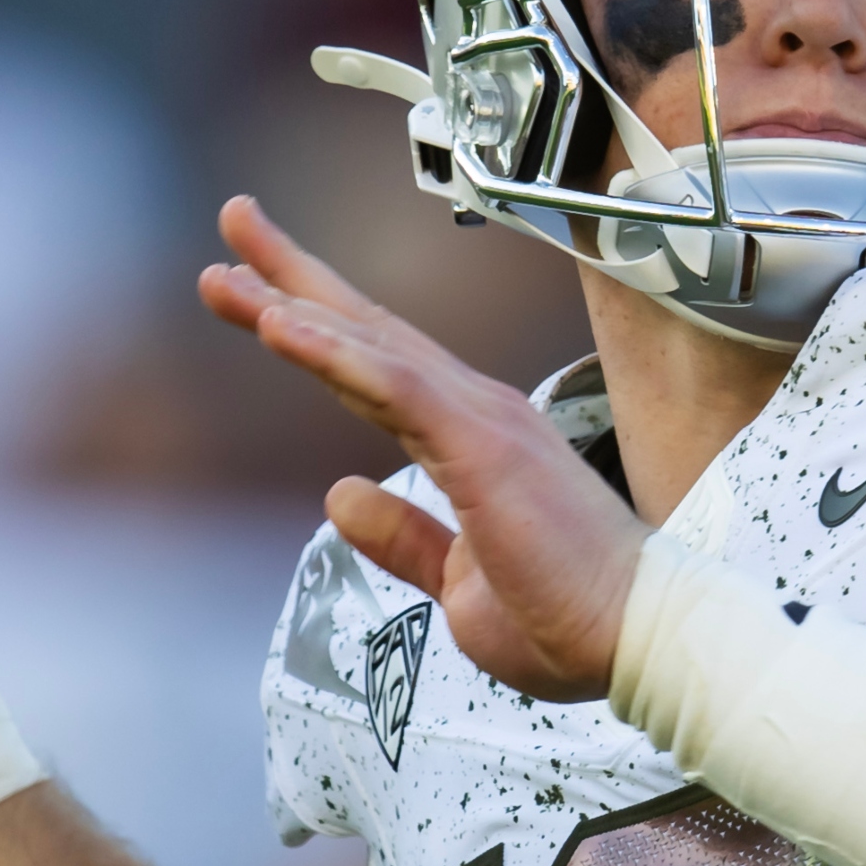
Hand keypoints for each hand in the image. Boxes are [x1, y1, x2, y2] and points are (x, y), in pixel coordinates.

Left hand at [201, 197, 643, 701]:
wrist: (638, 640)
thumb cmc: (569, 619)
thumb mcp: (458, 581)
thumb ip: (404, 535)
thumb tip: (338, 494)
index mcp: (472, 440)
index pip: (377, 367)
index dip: (314, 326)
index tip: (251, 294)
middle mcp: (478, 413)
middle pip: (367, 331)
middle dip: (291, 277)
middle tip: (233, 224)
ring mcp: (483, 422)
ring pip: (371, 346)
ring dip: (294, 302)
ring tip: (226, 271)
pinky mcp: (484, 445)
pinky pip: (395, 385)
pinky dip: (334, 351)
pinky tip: (279, 324)